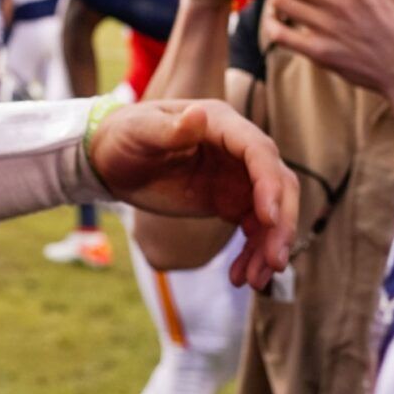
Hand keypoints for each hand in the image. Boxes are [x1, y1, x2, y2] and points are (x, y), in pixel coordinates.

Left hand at [88, 98, 297, 289]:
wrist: (112, 160)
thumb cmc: (123, 137)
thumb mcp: (139, 132)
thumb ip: (169, 129)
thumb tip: (200, 114)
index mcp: (219, 123)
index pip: (258, 150)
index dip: (269, 183)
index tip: (267, 219)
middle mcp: (237, 148)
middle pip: (278, 181)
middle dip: (281, 221)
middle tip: (274, 261)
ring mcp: (237, 175)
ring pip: (272, 209)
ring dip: (270, 244)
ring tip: (254, 279)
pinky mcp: (230, 200)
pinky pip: (256, 228)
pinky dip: (254, 252)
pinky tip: (241, 276)